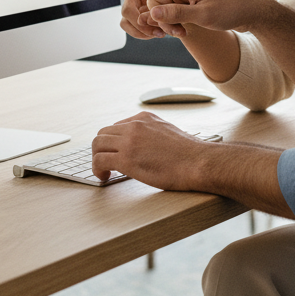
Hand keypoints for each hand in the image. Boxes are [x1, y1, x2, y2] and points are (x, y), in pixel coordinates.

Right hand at [84, 0, 276, 38]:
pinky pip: (171, 10)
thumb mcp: (205, 15)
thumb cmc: (233, 10)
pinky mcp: (192, 1)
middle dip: (146, 13)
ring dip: (162, 22)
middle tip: (163, 31)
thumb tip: (152, 12)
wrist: (254, 11)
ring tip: (176, 34)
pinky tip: (176, 30)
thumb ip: (177, 13)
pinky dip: (170, 22)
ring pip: (160, 6)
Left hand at [91, 111, 211, 188]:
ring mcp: (129, 141)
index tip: (116, 153)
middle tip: (107, 163)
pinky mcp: (126, 158)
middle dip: (102, 149)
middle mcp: (135, 126)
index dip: (114, 142)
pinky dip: (97, 169)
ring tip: (104, 171)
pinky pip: (99, 161)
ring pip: (97, 145)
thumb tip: (145, 147)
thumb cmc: (189, 154)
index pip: (118, 126)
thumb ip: (153, 134)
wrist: (198, 162)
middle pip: (103, 134)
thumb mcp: (169, 132)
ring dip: (97, 158)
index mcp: (145, 118)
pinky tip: (104, 177)